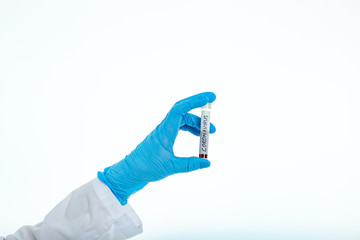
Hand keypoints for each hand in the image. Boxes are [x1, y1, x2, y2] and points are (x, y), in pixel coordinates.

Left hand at [98, 92, 215, 204]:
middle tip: (212, 118)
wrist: (129, 173)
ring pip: (182, 121)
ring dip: (196, 125)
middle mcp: (164, 128)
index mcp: (165, 130)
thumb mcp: (170, 167)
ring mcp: (163, 132)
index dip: (195, 100)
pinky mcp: (163, 139)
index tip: (210, 97)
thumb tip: (207, 162)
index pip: (180, 109)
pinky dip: (190, 130)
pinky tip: (197, 138)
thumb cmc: (146, 167)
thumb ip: (190, 164)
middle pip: (184, 112)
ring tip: (209, 134)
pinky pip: (179, 128)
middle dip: (199, 111)